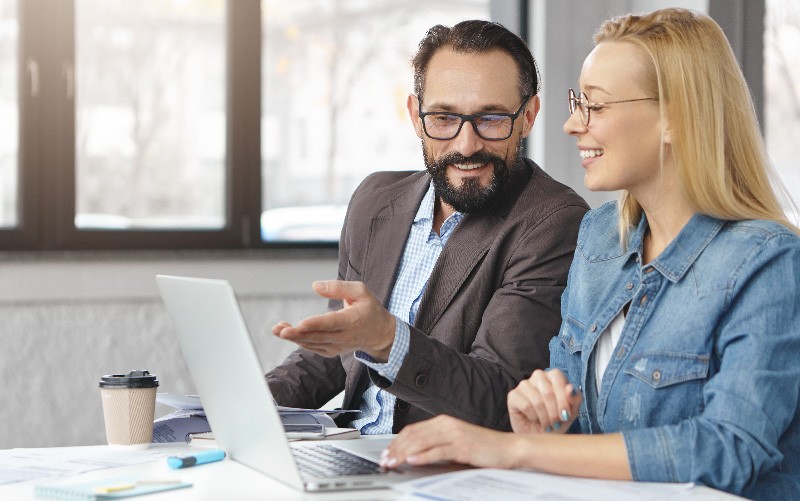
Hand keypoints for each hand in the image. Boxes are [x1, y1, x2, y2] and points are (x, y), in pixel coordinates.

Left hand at [271, 280, 395, 359]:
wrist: (380, 334)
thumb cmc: (369, 308)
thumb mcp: (360, 291)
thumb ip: (338, 287)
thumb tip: (315, 285)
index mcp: (352, 321)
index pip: (331, 323)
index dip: (315, 325)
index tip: (299, 324)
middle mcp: (344, 337)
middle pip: (318, 337)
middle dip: (297, 334)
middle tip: (279, 330)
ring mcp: (337, 346)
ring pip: (313, 344)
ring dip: (294, 337)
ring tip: (277, 329)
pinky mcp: (332, 351)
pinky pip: (313, 347)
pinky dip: (300, 341)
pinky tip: (288, 334)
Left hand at [380, 415, 520, 468]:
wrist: (507, 448)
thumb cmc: (482, 447)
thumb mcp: (455, 442)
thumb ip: (437, 444)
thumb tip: (414, 454)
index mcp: (443, 422)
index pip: (413, 430)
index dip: (397, 441)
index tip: (386, 452)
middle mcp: (447, 425)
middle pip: (414, 435)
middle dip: (396, 448)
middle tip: (385, 460)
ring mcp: (455, 434)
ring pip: (422, 442)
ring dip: (404, 453)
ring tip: (393, 461)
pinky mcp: (462, 446)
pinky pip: (438, 450)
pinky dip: (424, 456)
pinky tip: (413, 460)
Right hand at [507, 369, 581, 433]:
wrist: (539, 437)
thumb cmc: (555, 422)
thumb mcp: (570, 413)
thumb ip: (575, 400)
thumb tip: (570, 388)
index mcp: (553, 376)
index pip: (558, 378)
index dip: (563, 398)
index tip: (566, 415)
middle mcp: (538, 377)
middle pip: (548, 391)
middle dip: (554, 412)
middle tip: (556, 424)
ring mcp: (524, 385)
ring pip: (537, 400)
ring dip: (545, 418)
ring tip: (547, 425)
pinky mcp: (513, 395)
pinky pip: (526, 405)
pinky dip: (533, 417)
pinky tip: (534, 420)